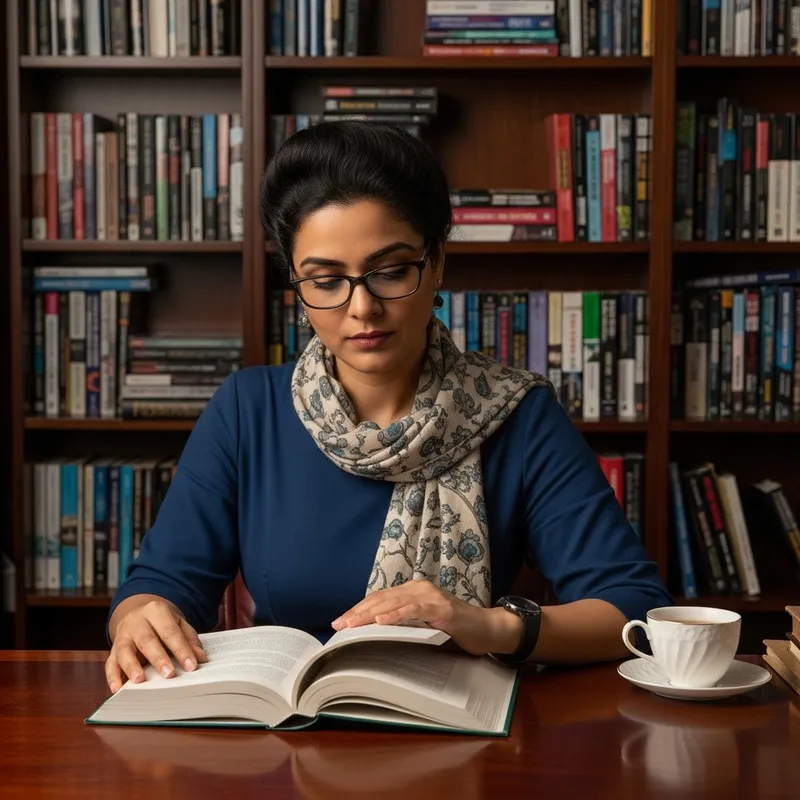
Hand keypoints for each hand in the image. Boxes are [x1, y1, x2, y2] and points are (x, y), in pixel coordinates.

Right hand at [105, 599, 207, 692]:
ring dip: (131, 666)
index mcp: (156, 611)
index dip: (181, 649)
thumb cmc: (162, 622)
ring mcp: (122, 636)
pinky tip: (118, 689)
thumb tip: (201, 658)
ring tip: (139, 680)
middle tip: (169, 674)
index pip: (170, 631)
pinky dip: (112, 677)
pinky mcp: (112, 650)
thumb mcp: (178, 623)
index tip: (191, 666)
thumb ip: (189, 639)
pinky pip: (109, 663)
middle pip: (146, 640)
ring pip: (124, 650)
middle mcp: (136, 622)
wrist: (138, 614)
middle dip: (158, 658)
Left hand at [330, 580, 522, 656]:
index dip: (358, 609)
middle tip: (338, 624)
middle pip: (381, 598)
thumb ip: (405, 625)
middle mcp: (419, 589)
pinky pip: (414, 610)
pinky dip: (396, 614)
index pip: (379, 598)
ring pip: (393, 602)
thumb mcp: (424, 626)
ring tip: (352, 624)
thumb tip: (374, 636)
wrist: (488, 630)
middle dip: (357, 612)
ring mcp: (431, 597)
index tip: (340, 622)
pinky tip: (381, 620)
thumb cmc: (456, 631)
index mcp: (413, 592)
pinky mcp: (442, 609)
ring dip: (370, 613)